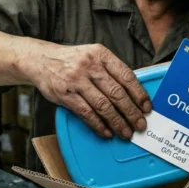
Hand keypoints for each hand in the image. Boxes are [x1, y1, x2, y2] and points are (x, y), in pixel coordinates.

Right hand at [29, 44, 150, 139]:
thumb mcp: (92, 57)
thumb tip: (132, 95)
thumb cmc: (71, 61)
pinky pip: (86, 113)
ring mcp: (76, 80)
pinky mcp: (65, 94)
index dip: (139, 94)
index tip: (147, 108)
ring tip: (126, 133)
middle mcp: (90, 66)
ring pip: (103, 105)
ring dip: (117, 122)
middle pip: (117, 93)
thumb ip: (110, 71)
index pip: (126, 76)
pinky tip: (107, 132)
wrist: (40, 60)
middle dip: (131, 112)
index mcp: (101, 54)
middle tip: (140, 125)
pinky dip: (98, 125)